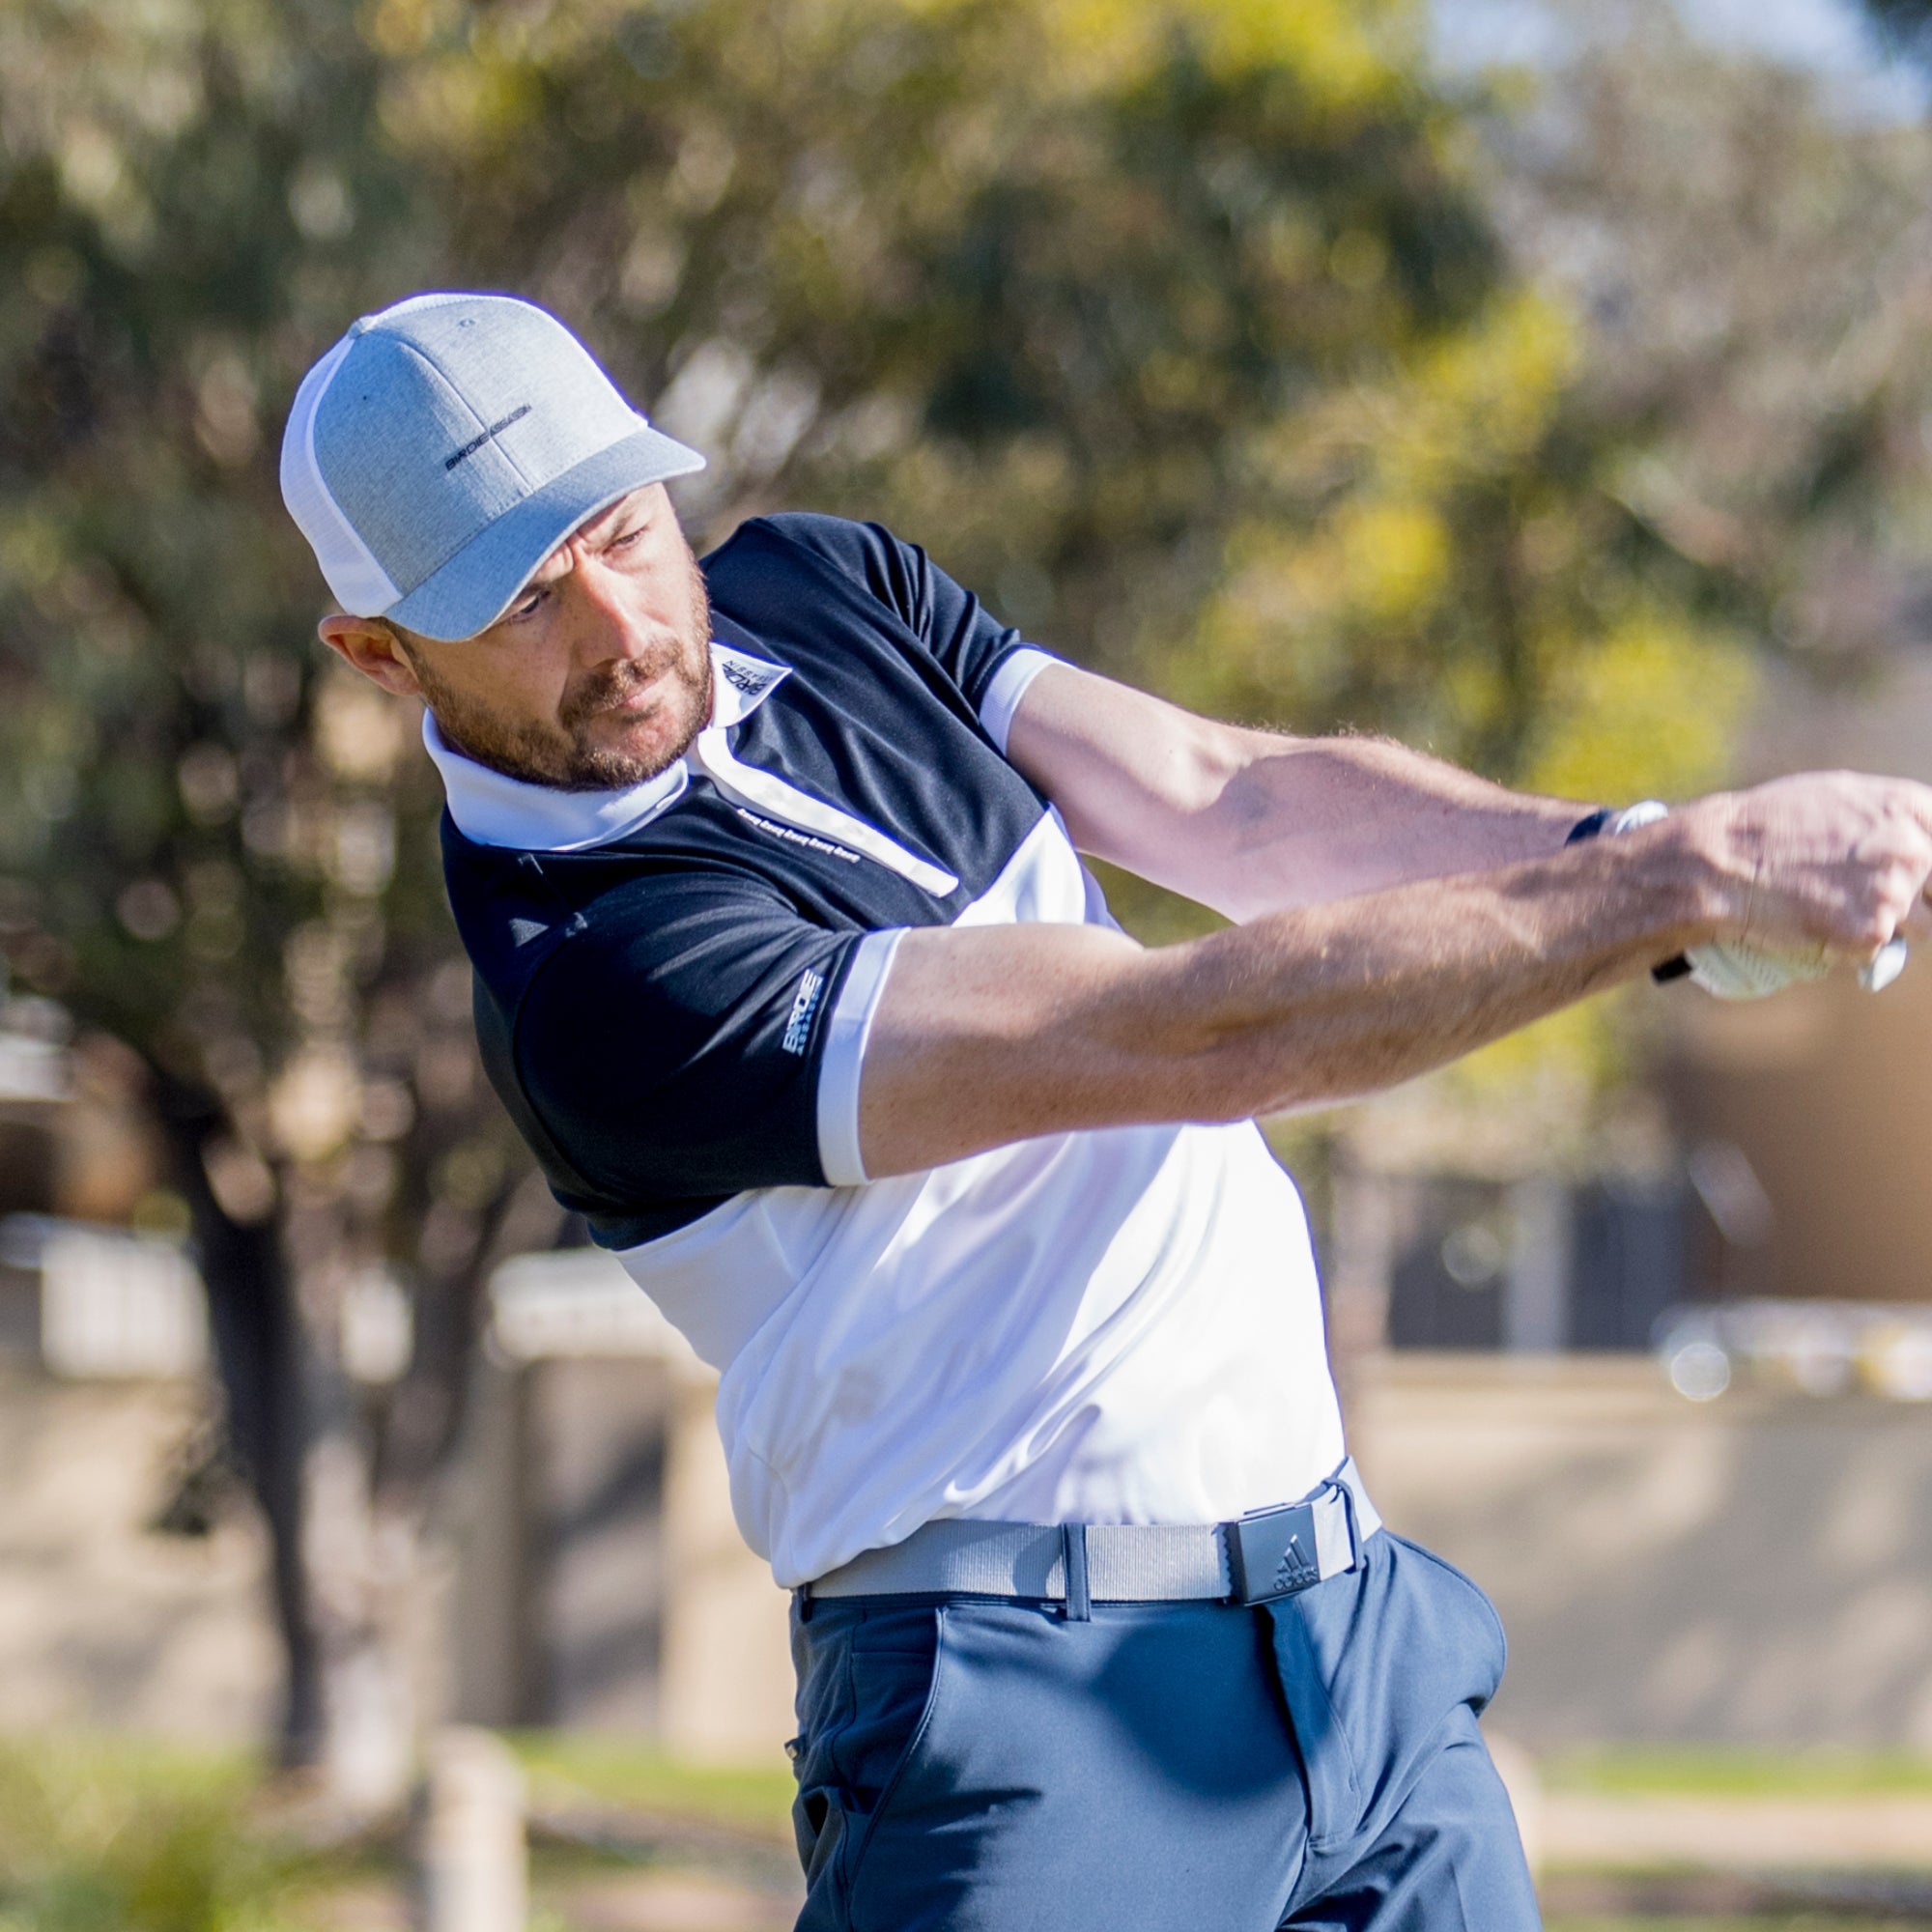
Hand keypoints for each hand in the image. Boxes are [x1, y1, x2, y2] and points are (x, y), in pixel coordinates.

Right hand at [1684, 771, 1931, 970]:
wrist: (1719, 861)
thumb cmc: (1767, 825)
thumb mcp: (1839, 796)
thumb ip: (1889, 817)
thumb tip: (1917, 841)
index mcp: (1909, 806)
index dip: (1929, 871)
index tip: (1918, 885)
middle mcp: (1912, 847)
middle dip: (1917, 902)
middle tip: (1870, 901)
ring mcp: (1894, 891)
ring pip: (1919, 927)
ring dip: (1884, 925)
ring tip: (1833, 909)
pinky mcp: (1871, 932)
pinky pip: (1878, 950)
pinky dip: (1848, 946)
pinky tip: (1813, 922)